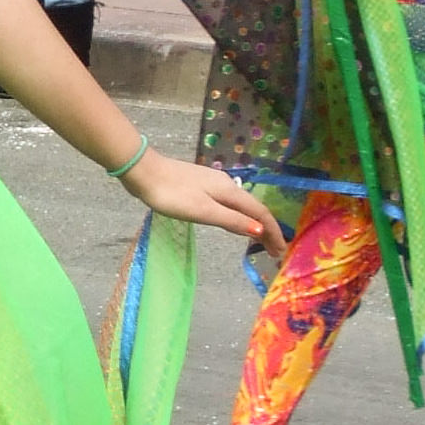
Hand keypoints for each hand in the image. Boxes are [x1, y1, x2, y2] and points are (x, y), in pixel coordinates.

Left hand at [124, 148, 286, 257]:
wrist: (144, 172)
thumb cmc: (172, 195)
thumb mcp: (203, 211)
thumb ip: (232, 220)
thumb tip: (260, 230)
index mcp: (229, 191)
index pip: (260, 212)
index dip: (272, 232)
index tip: (280, 252)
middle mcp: (226, 185)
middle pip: (253, 209)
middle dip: (266, 229)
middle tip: (274, 251)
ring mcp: (213, 184)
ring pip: (242, 205)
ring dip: (253, 223)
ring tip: (260, 241)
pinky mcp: (201, 186)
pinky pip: (229, 204)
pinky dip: (239, 216)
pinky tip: (235, 222)